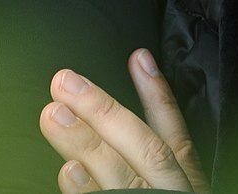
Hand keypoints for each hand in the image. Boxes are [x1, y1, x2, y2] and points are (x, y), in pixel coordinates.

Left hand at [38, 48, 207, 191]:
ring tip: (52, 115)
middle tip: (63, 84)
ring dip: (86, 145)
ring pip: (118, 180)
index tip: (137, 57)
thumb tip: (141, 63)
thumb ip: (161, 138)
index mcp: (184, 183)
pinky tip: (68, 173)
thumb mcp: (178, 182)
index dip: (157, 94)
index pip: (174, 133)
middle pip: (142, 150)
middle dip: (104, 113)